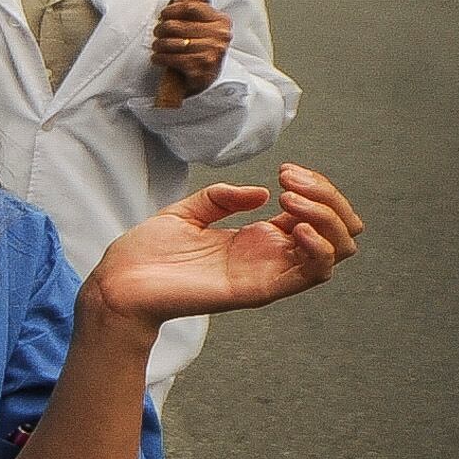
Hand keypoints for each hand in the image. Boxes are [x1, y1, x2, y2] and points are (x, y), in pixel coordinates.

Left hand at [86, 166, 359, 326]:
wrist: (119, 283)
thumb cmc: (147, 252)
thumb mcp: (187, 212)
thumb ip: (223, 198)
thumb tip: (263, 193)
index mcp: (259, 238)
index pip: (316, 213)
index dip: (314, 186)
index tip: (284, 169)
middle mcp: (272, 256)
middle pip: (339, 230)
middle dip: (328, 197)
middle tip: (290, 181)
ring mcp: (270, 273)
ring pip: (337, 250)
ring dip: (327, 217)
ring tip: (291, 201)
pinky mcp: (260, 290)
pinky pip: (312, 274)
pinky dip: (318, 246)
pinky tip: (294, 226)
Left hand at [150, 0, 228, 95]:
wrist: (207, 79)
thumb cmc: (203, 49)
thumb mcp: (206, 27)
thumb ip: (197, 10)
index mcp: (222, 21)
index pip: (191, 7)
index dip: (171, 9)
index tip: (163, 14)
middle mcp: (220, 36)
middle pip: (177, 26)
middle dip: (161, 29)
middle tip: (157, 33)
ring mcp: (211, 52)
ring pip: (171, 43)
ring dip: (158, 45)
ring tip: (157, 46)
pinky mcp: (201, 68)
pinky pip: (171, 58)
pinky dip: (160, 58)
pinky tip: (158, 57)